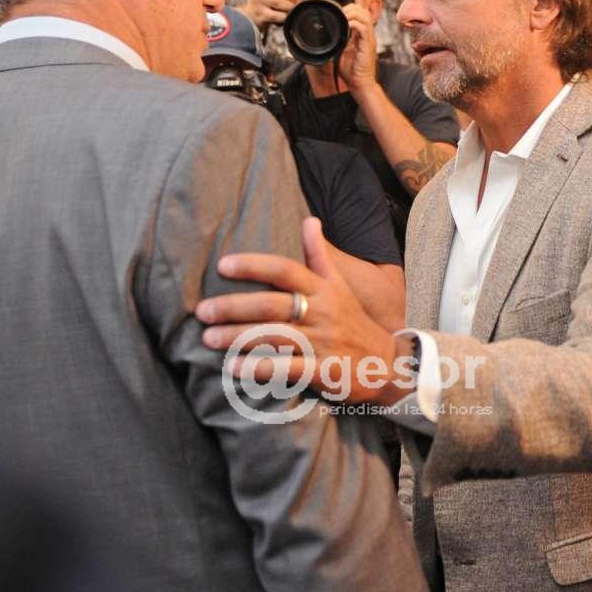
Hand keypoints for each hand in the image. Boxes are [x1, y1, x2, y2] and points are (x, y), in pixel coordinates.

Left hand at [196, 218, 412, 404]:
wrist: (389, 365)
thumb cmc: (354, 323)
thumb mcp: (341, 286)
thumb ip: (320, 256)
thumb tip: (309, 219)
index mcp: (323, 290)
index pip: (285, 270)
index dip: (253, 266)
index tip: (222, 266)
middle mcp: (322, 313)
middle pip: (272, 304)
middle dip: (233, 307)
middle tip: (202, 311)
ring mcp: (323, 343)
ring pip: (274, 336)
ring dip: (238, 337)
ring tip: (208, 339)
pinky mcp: (324, 372)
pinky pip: (286, 369)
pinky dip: (259, 368)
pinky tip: (234, 368)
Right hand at [240, 0, 300, 28]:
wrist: (250, 17)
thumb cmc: (268, 3)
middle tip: (299, 0)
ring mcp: (257, 0)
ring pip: (277, 1)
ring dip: (289, 6)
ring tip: (294, 9)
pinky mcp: (258, 13)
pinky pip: (274, 15)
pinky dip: (283, 16)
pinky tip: (287, 17)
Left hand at [336, 0, 378, 96]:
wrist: (359, 83)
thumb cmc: (351, 70)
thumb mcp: (343, 50)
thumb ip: (341, 39)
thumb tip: (333, 31)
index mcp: (362, 35)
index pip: (363, 13)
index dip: (360, 1)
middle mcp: (368, 35)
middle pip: (363, 11)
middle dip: (352, 6)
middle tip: (341, 10)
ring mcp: (369, 39)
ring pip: (364, 16)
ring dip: (353, 12)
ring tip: (343, 15)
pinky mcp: (368, 45)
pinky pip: (364, 28)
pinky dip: (355, 23)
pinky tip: (347, 24)